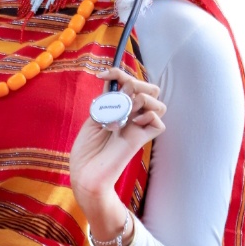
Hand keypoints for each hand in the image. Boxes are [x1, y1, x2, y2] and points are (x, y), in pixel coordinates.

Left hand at [70, 68, 165, 202]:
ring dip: (142, 98)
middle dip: (136, 82)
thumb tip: (121, 84)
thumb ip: (110, 98)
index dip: (118, 73)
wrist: (85, 173)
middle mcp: (132, 115)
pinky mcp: (141, 140)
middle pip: (151, 89)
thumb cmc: (87, 148)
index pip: (130, 81)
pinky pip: (159, 123)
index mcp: (121, 107)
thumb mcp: (95, 114)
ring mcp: (138, 127)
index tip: (101, 76)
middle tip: (119, 93)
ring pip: (158, 103)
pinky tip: (132, 122)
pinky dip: (147, 117)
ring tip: (125, 110)